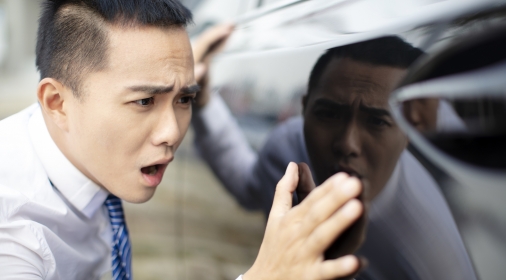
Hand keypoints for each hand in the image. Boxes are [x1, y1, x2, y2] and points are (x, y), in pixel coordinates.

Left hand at [192, 23, 233, 108]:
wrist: (183, 102)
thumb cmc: (189, 97)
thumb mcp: (196, 89)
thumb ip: (198, 78)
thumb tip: (203, 66)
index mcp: (189, 59)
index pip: (204, 43)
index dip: (215, 35)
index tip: (227, 31)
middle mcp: (192, 56)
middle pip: (206, 38)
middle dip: (219, 31)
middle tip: (232, 24)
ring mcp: (197, 57)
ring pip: (209, 42)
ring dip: (221, 34)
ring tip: (233, 26)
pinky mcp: (201, 60)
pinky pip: (211, 48)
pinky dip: (220, 42)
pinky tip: (228, 37)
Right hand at [243, 162, 363, 279]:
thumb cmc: (273, 247)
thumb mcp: (275, 217)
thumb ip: (284, 190)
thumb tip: (292, 165)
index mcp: (291, 220)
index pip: (311, 200)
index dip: (328, 188)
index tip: (344, 175)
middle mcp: (296, 236)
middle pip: (317, 214)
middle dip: (335, 198)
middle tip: (355, 183)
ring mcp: (303, 256)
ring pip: (321, 237)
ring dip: (337, 222)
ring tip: (357, 207)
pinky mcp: (309, 277)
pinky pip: (325, 272)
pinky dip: (339, 267)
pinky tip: (356, 261)